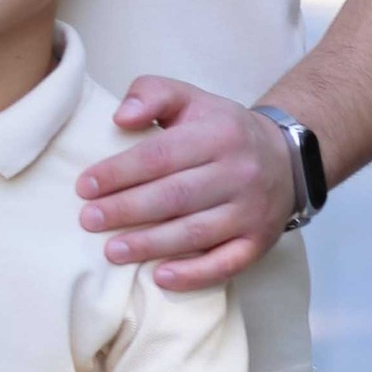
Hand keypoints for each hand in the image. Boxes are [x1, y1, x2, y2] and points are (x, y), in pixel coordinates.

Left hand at [77, 75, 296, 287]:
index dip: (120, 172)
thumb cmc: (221, 131)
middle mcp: (239, 173)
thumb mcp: (190, 99)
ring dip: (151, 245)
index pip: (161, 155)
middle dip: (127, 210)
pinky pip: (226, 263)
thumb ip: (152, 94)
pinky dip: (193, 274)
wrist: (286, 159)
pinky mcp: (259, 242)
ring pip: (196, 233)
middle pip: (175, 196)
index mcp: (218, 134)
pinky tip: (160, 277)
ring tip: (112, 251)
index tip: (85, 186)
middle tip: (89, 220)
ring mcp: (252, 211)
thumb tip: (121, 117)